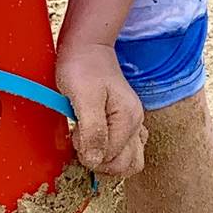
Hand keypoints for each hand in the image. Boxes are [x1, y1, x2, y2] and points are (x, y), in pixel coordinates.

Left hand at [57, 40, 147, 178]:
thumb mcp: (83, 99)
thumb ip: (92, 131)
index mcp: (129, 119)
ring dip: (105, 158)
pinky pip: (126, 148)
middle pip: (125, 165)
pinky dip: (110, 150)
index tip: (75, 133)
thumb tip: (95, 161)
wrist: (87, 47)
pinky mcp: (126, 121)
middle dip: (99, 160)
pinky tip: (95, 138)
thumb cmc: (82, 68)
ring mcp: (133, 123)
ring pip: (128, 161)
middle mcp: (136, 124)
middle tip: (81, 139)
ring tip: (87, 140)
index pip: (112, 159)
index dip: (89, 153)